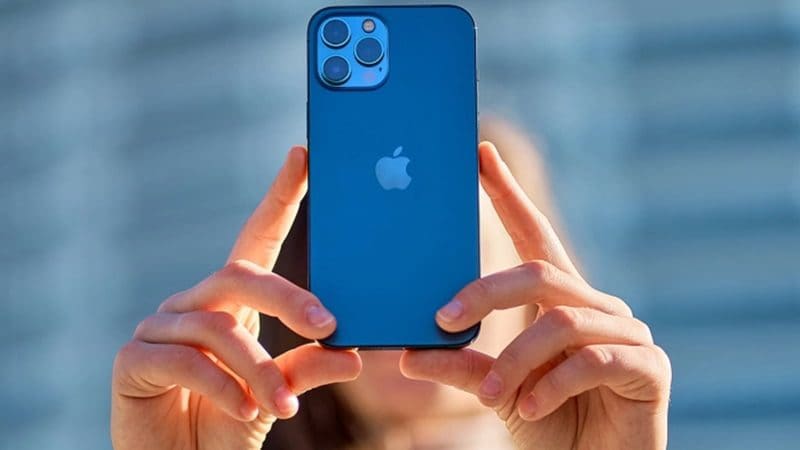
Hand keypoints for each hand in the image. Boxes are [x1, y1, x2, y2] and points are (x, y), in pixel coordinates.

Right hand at [111, 147, 361, 449]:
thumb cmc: (227, 423)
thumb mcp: (276, 394)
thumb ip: (306, 369)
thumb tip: (353, 353)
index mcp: (231, 302)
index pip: (256, 237)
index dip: (279, 196)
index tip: (304, 156)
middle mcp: (193, 303)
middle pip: (240, 275)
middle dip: (288, 298)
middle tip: (327, 326)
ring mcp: (159, 327)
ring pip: (218, 327)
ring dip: (259, 368)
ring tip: (284, 405)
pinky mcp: (133, 358)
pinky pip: (185, 361)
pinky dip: (223, 387)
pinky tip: (245, 410)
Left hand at [400, 142, 670, 449]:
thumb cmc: (549, 423)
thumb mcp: (497, 390)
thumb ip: (461, 367)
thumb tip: (407, 352)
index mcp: (561, 300)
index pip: (534, 233)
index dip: (509, 193)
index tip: (480, 153)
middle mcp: (597, 305)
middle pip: (540, 272)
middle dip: (486, 293)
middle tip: (442, 320)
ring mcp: (628, 333)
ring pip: (561, 321)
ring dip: (515, 361)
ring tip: (488, 396)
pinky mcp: (649, 367)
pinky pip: (594, 359)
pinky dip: (553, 385)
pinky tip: (530, 410)